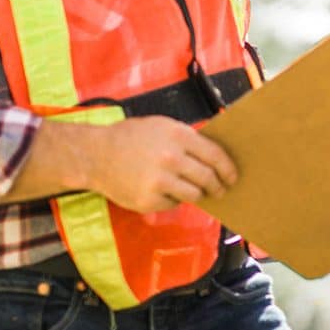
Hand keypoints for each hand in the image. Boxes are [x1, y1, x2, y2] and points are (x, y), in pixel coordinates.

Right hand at [92, 116, 238, 212]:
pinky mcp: (149, 201)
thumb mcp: (161, 126)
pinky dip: (173, 199)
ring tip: (195, 191)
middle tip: (220, 189)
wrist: (96, 155)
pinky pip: (173, 204)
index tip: (233, 176)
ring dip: (198, 194)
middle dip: (218, 186)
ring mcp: (160, 181)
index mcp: (178, 136)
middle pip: (208, 178)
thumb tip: (214, 156)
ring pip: (194, 195)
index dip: (228, 168)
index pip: (215, 155)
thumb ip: (187, 139)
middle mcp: (171, 158)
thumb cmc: (130, 137)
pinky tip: (163, 191)